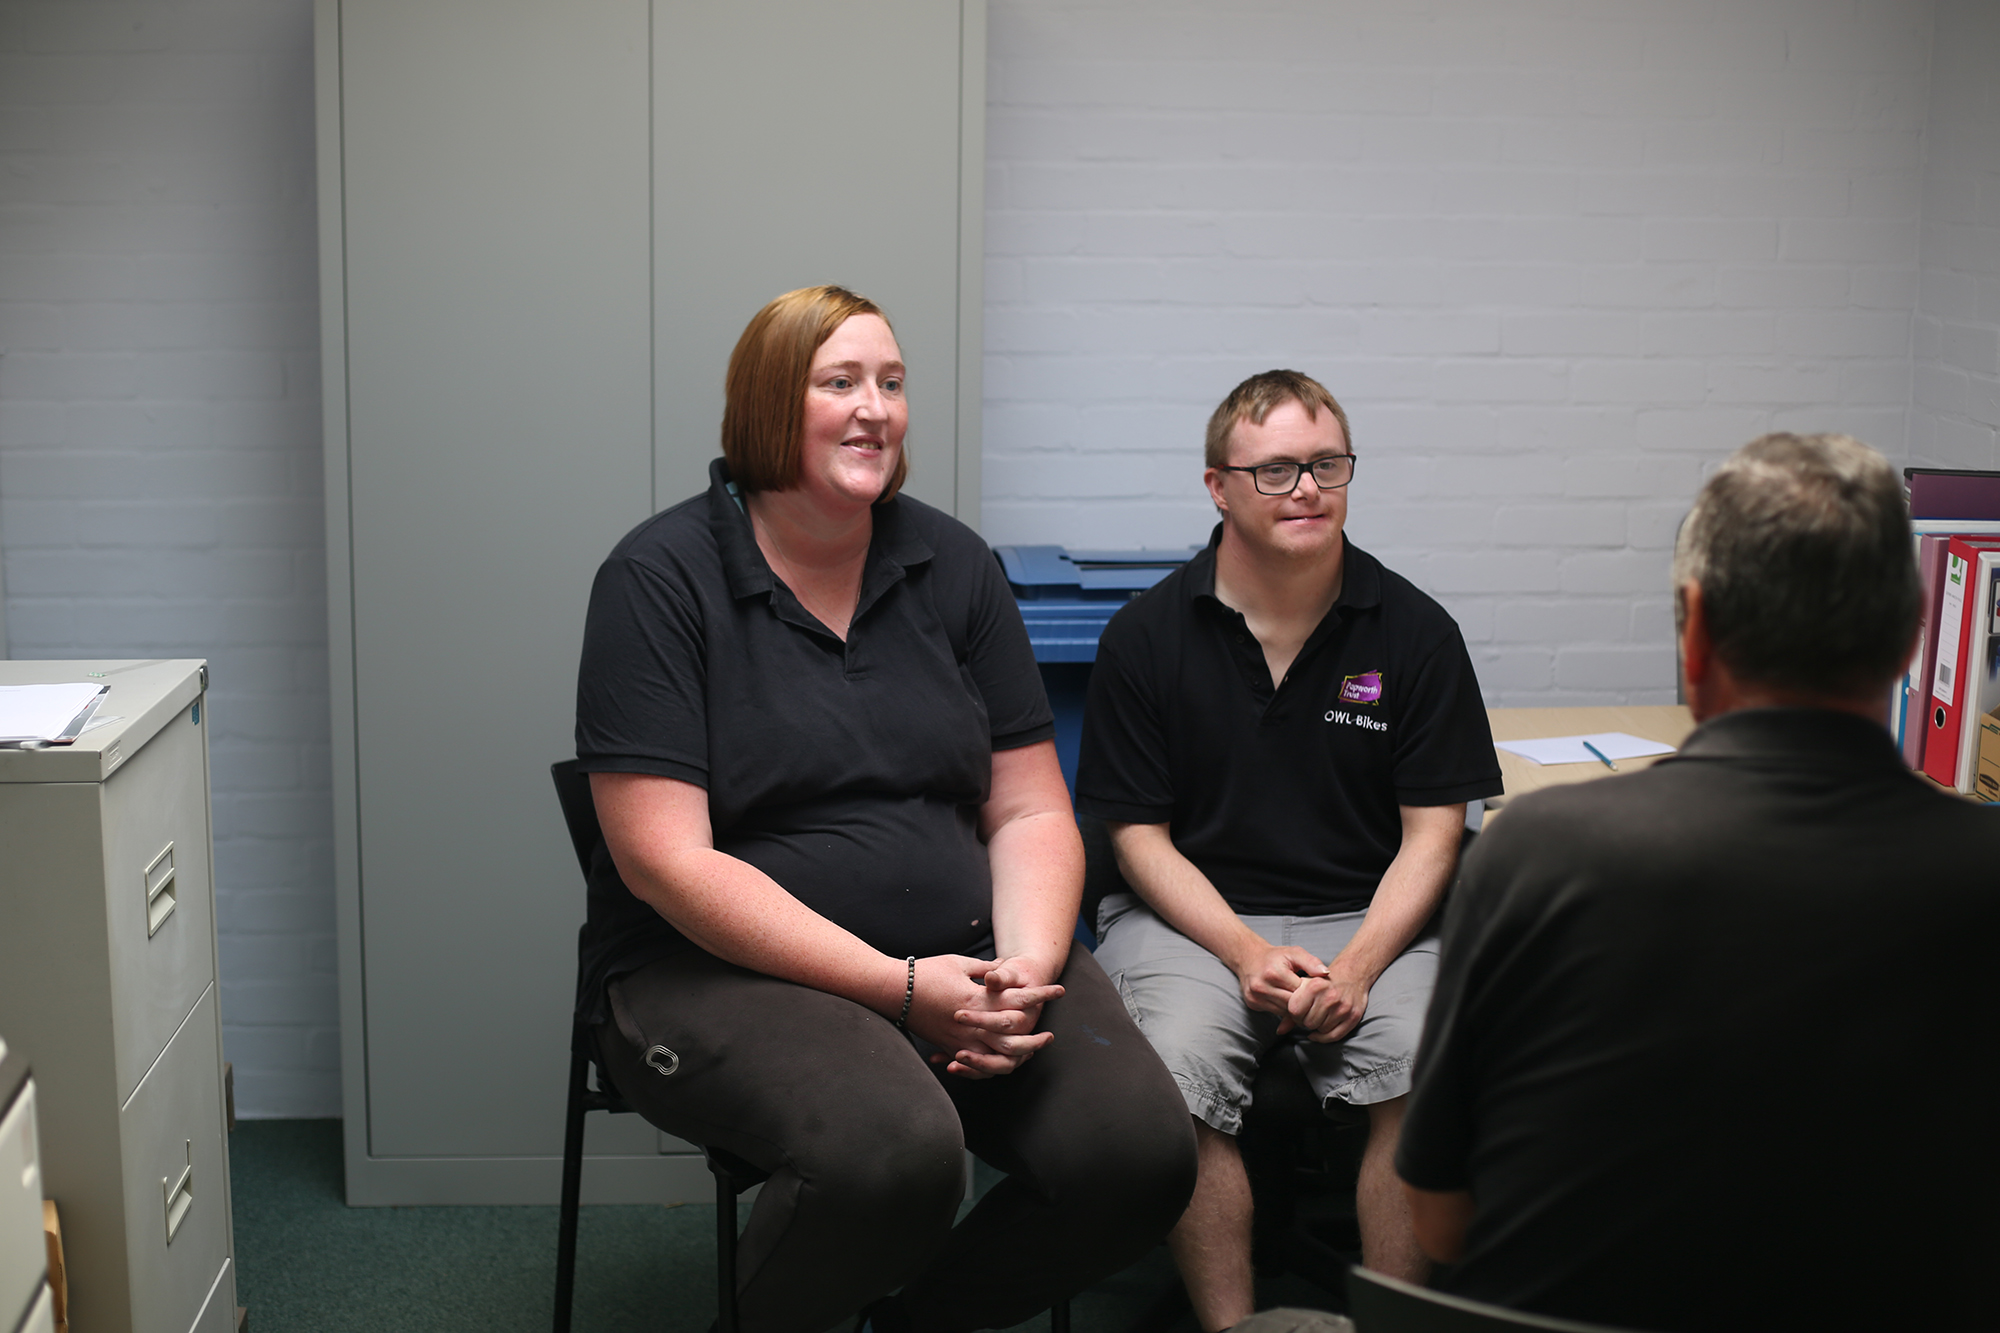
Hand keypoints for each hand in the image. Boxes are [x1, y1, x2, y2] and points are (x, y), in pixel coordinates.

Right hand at [901, 955, 1061, 1079]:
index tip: (1059, 991)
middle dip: (1035, 1040)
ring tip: (1029, 1053)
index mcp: (977, 999)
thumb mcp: (959, 963)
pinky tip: (1001, 1062)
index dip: (1041, 995)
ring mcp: (960, 1040)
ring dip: (1016, 1058)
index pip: (1018, 1000)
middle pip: (1013, 1040)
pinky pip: (976, 1066)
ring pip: (996, 1059)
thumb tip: (1003, 970)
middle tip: (1049, 1035)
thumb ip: (985, 970)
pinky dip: (991, 1067)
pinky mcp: (949, 1048)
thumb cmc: (926, 972)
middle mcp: (971, 1024)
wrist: (893, 991)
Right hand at [1232, 944, 1327, 1030]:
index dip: (1310, 992)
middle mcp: (1262, 986)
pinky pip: (1275, 1012)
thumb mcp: (1294, 953)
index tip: (1314, 990)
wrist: (1249, 958)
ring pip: (1284, 1011)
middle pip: (1292, 1004)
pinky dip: (1284, 1009)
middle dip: (1303, 1002)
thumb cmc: (1275, 956)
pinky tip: (1287, 1001)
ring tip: (1299, 999)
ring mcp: (1255, 997)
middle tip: (1309, 997)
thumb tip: (1326, 973)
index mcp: (1274, 973)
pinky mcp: (1252, 1004)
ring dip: (1294, 1008)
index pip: (1300, 992)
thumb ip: (1311, 962)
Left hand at [1287, 972, 1369, 1042]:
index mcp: (1315, 985)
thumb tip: (1280, 1031)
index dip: (1294, 1014)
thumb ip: (1290, 1007)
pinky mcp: (1352, 1017)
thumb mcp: (1305, 986)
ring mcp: (1342, 1007)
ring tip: (1320, 1016)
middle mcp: (1329, 996)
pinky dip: (1325, 1037)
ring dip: (1318, 1027)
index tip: (1299, 1011)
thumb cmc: (1323, 983)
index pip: (1294, 1011)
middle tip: (1310, 1014)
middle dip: (1306, 1021)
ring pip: (1321, 1030)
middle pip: (1308, 1023)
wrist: (1351, 975)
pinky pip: (1334, 1036)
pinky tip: (1321, 1031)